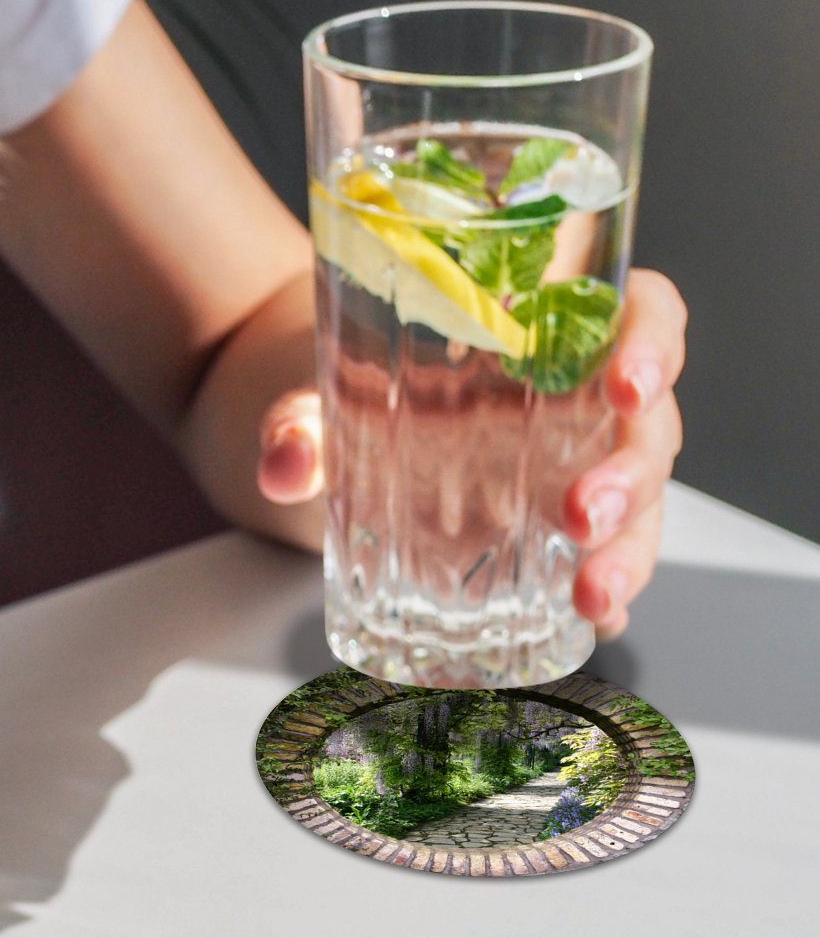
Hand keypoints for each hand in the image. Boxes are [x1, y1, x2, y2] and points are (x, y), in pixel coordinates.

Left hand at [255, 268, 685, 638]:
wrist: (324, 426)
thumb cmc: (349, 381)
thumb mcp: (320, 390)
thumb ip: (298, 420)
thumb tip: (283, 463)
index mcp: (544, 333)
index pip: (641, 312)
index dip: (654, 341)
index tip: (627, 382)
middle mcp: (575, 401)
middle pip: (648, 426)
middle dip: (631, 476)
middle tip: (585, 516)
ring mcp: (571, 470)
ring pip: (640, 503)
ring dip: (629, 552)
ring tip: (593, 598)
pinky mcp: (551, 533)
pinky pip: (601, 559)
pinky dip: (608, 595)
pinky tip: (595, 625)